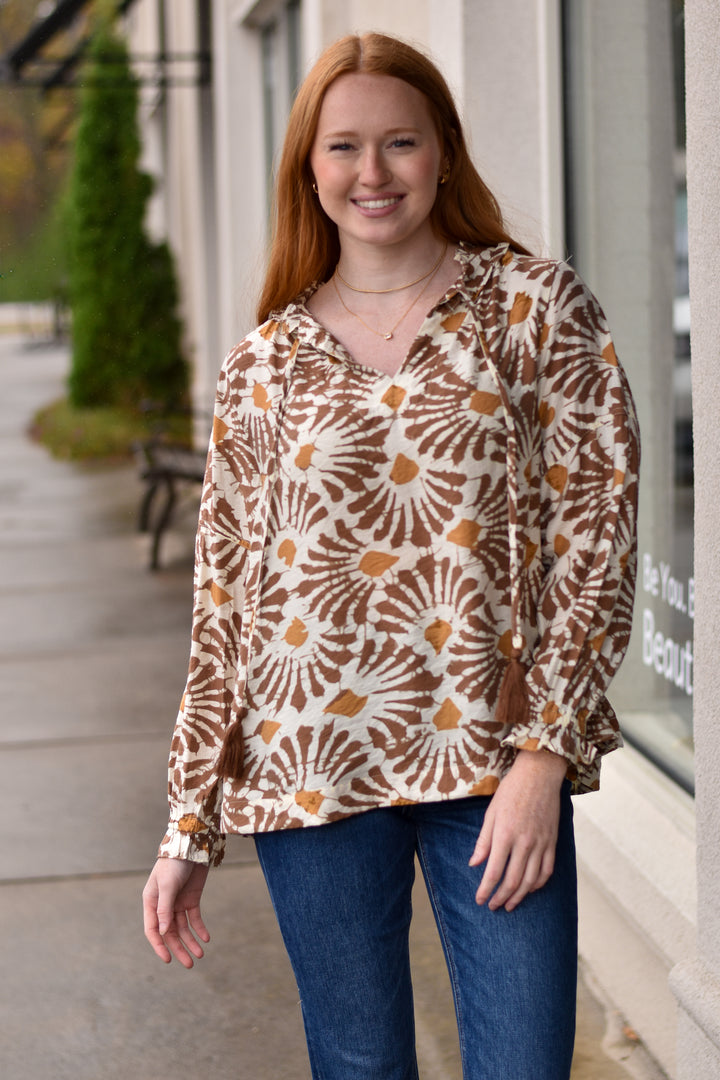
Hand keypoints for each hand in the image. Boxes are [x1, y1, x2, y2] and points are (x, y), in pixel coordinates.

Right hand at [142, 857, 209, 967]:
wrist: (191, 845)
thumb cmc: (174, 863)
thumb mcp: (167, 886)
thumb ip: (164, 909)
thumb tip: (162, 932)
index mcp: (151, 903)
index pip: (153, 930)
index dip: (160, 946)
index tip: (168, 960)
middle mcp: (163, 906)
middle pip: (170, 933)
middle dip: (179, 948)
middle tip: (189, 964)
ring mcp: (178, 902)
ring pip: (183, 928)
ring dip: (191, 941)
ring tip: (200, 954)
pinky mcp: (192, 898)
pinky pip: (194, 918)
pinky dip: (200, 928)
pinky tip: (206, 938)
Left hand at [469, 749, 566, 911]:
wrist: (539, 775)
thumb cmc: (511, 791)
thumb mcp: (490, 812)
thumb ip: (483, 841)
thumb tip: (474, 864)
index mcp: (505, 835)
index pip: (494, 872)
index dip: (486, 890)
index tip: (480, 900)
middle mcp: (524, 843)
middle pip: (513, 881)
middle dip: (501, 898)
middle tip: (493, 906)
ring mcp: (541, 843)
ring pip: (531, 880)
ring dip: (519, 896)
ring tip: (510, 905)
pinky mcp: (552, 842)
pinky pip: (548, 870)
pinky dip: (539, 884)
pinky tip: (530, 889)